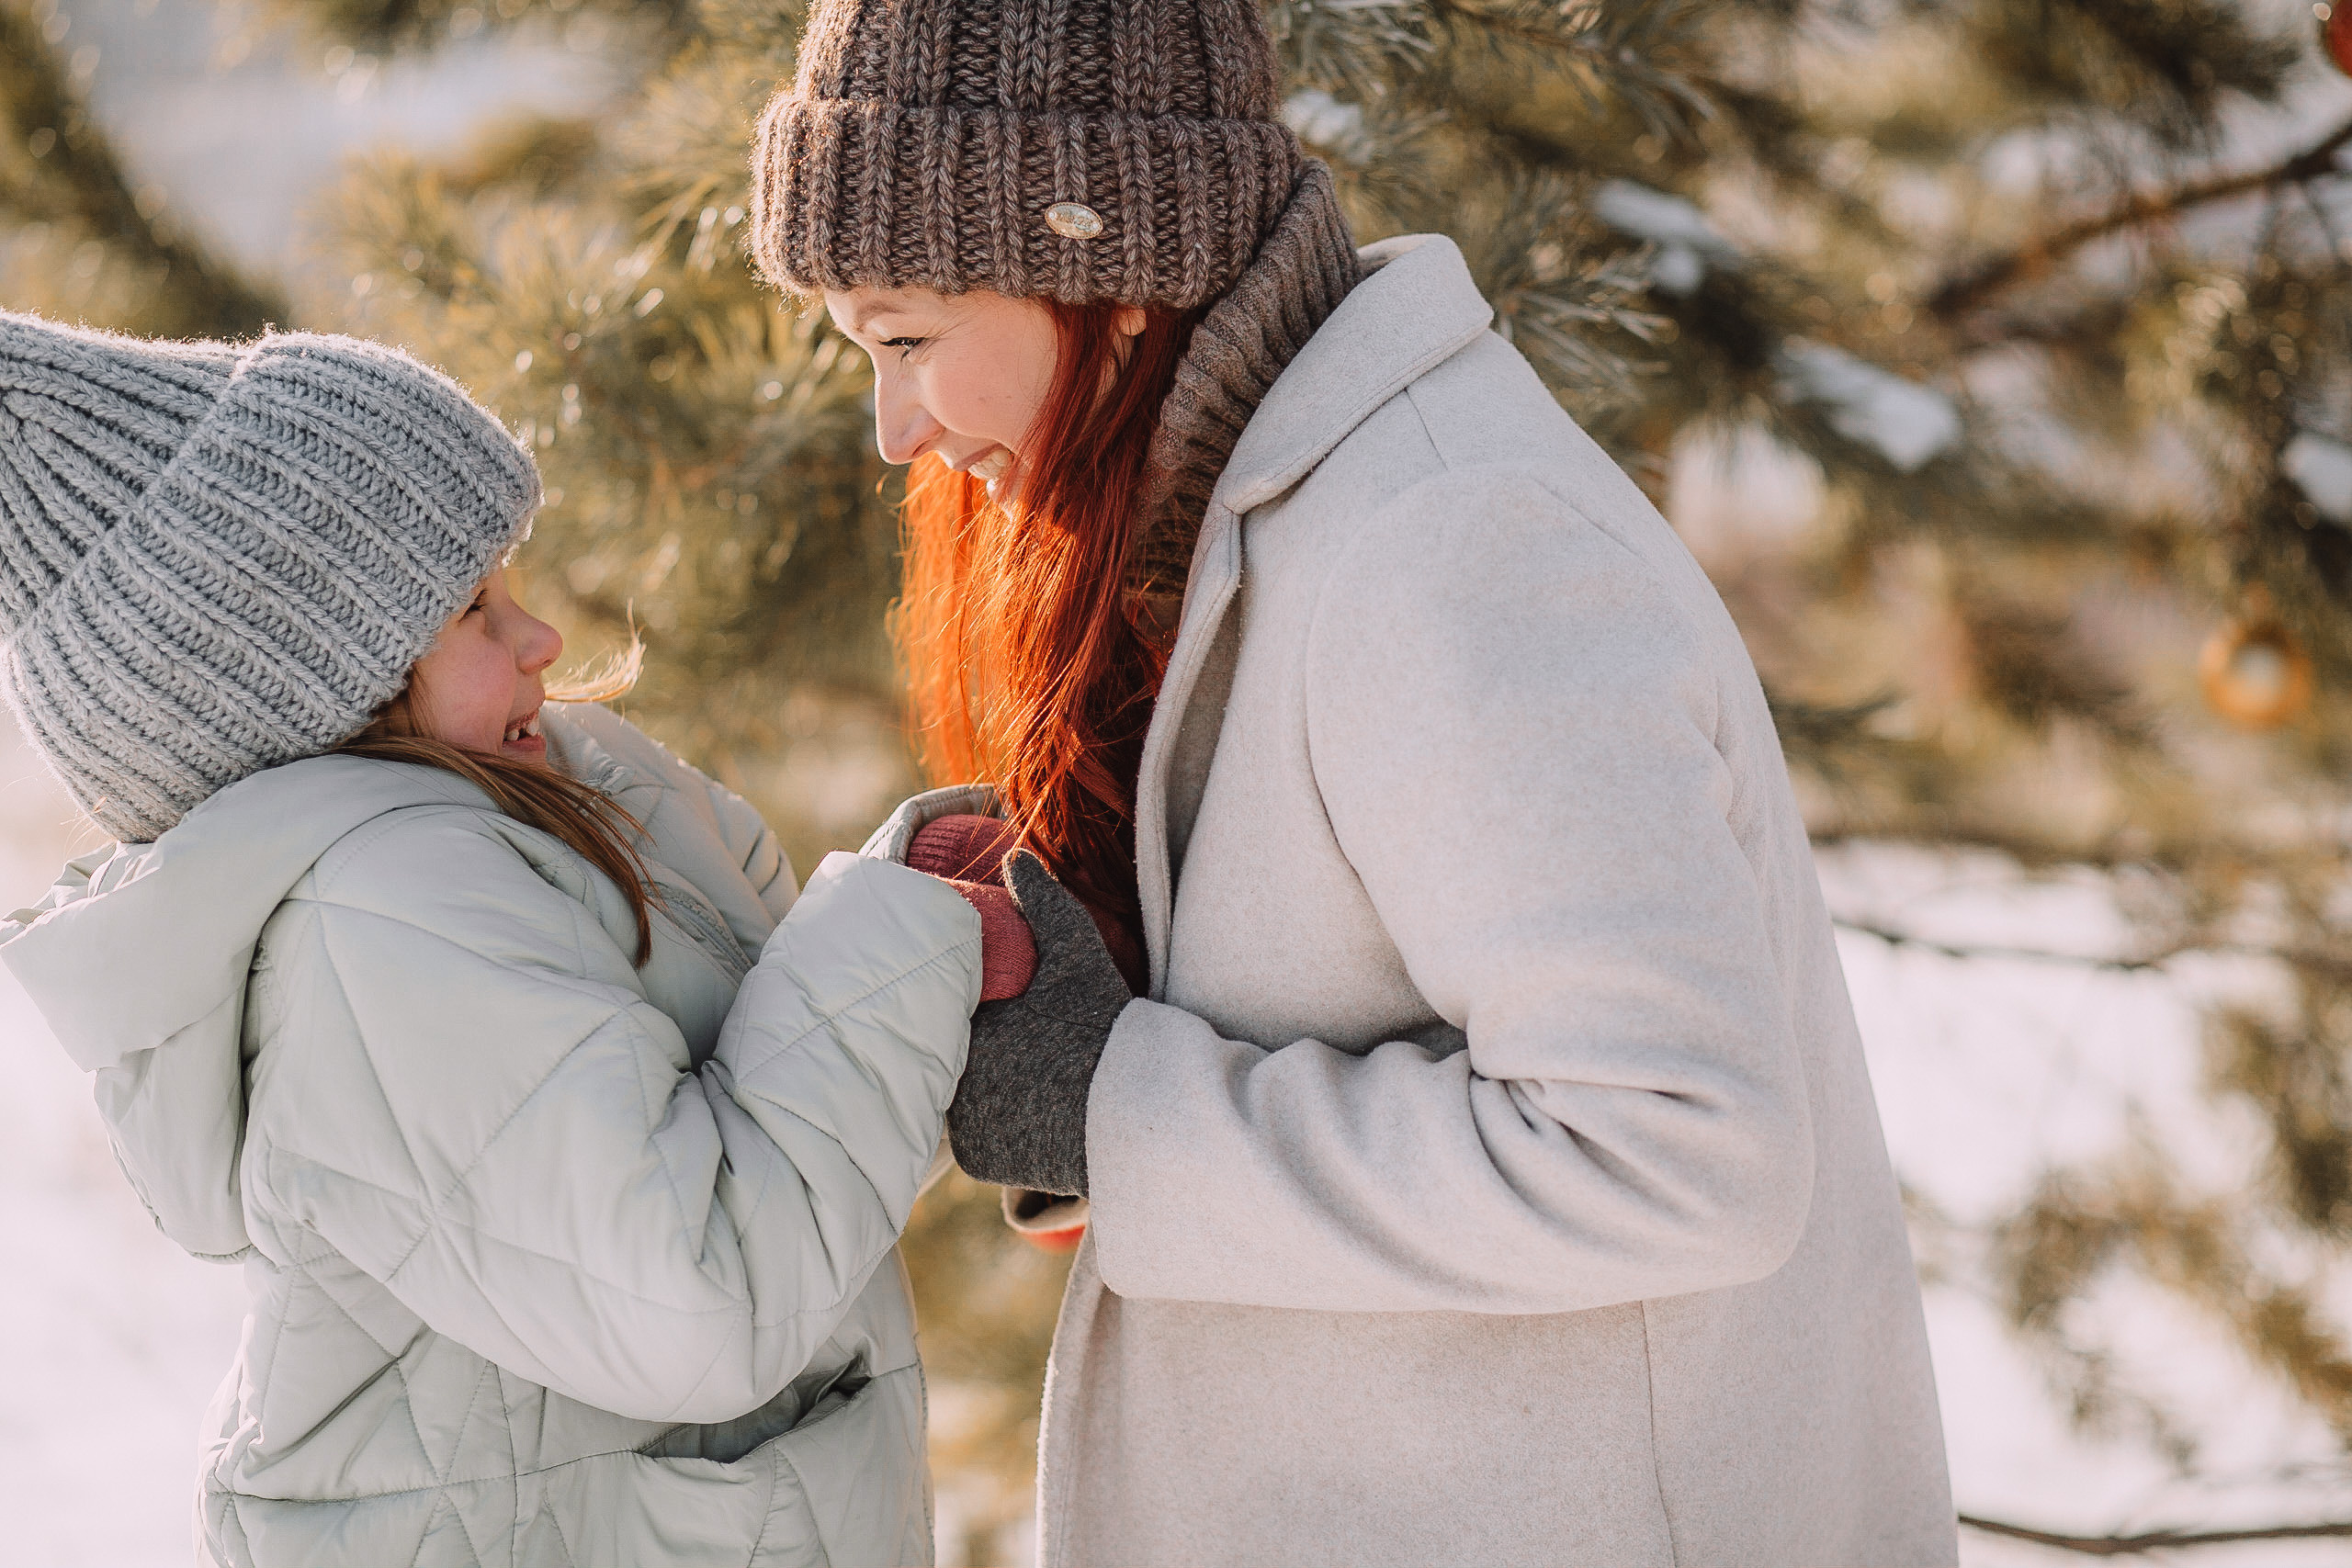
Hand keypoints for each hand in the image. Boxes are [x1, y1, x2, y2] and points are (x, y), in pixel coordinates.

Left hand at [946, 851, 1133, 1195]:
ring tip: (1024, 1073)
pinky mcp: (978, 1159)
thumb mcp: (1076, 952)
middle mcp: (951, 1080)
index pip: (947, 1010)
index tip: (999, 1002)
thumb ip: (1042, 901)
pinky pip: (973, 1134)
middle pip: (949, 1052)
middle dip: (974, 1044)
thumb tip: (1015, 856)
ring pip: (959, 1094)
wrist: (1138, 1113)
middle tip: (1018, 1039)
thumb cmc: (1104, 1026)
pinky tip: (1025, 1108)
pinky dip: (991, 1125)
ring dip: (979, 1085)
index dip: (971, 1004)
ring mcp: (962, 1124)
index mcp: (964, 1029)